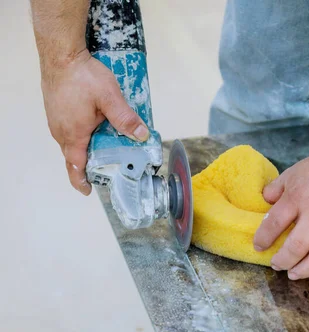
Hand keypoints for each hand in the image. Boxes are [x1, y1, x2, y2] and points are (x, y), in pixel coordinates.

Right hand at [40, 50, 148, 194]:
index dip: (81, 181)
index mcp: (74, 134)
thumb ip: (126, 119)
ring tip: (105, 146)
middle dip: (90, 164)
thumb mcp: (110, 98)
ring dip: (87, 147)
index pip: (75, 166)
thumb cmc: (82, 75)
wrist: (61, 54)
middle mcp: (61, 130)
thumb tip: (141, 135)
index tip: (88, 190)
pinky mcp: (57, 110)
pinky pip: (69, 129)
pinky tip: (95, 125)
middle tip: (108, 167)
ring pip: (72, 142)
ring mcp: (56, 120)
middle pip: (75, 156)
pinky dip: (82, 134)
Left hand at [253, 144, 308, 294]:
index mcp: (300, 197)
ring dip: (305, 270)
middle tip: (277, 265)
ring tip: (295, 274)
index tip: (259, 246)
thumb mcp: (294, 172)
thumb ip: (275, 189)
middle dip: (282, 260)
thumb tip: (262, 203)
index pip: (274, 224)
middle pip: (296, 247)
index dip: (263, 238)